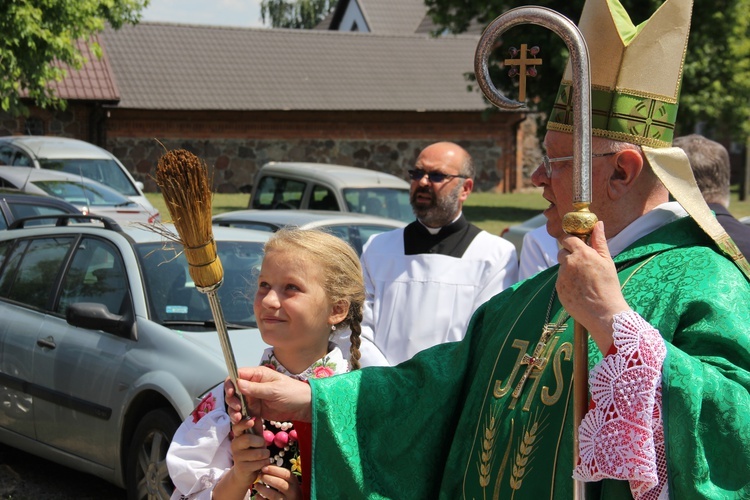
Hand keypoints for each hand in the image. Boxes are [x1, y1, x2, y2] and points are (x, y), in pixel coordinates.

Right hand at [212, 417, 268, 498]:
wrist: (245, 474)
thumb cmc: (252, 452)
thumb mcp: (256, 439)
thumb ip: (257, 428)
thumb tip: (257, 415)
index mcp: (238, 435)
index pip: (238, 426)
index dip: (244, 423)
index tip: (251, 421)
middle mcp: (235, 445)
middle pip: (248, 439)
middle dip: (260, 442)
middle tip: (262, 446)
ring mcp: (237, 457)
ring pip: (257, 453)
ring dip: (265, 454)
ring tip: (264, 456)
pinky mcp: (242, 468)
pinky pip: (259, 463)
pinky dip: (265, 463)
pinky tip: (262, 464)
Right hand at [225, 367, 311, 424]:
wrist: (303, 406)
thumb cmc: (292, 392)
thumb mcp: (274, 390)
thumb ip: (256, 388)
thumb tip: (238, 384)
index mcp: (257, 375)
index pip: (237, 375)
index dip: (231, 383)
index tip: (231, 394)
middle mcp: (253, 385)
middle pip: (234, 390)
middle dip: (231, 399)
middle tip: (237, 408)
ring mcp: (253, 398)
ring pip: (236, 402)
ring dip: (234, 410)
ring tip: (239, 418)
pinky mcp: (255, 409)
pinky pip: (243, 412)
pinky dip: (240, 418)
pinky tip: (244, 421)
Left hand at [254, 465, 301, 499]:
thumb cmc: (290, 493)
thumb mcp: (290, 483)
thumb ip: (282, 476)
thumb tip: (268, 466)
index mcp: (294, 483)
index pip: (286, 474)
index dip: (274, 469)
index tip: (264, 467)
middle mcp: (292, 493)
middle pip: (280, 483)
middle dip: (268, 478)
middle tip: (260, 475)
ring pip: (273, 495)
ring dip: (263, 488)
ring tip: (257, 484)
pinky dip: (261, 499)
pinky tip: (257, 495)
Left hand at [556, 221, 629, 352]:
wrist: (604, 312)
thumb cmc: (609, 286)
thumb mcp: (607, 261)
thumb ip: (599, 241)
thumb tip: (598, 223)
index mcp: (581, 253)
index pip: (568, 239)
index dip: (572, 241)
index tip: (577, 245)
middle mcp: (569, 263)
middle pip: (562, 252)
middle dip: (570, 255)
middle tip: (583, 265)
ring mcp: (562, 276)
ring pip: (562, 267)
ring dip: (569, 270)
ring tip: (584, 280)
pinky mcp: (558, 289)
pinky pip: (561, 280)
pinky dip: (567, 282)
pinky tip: (580, 290)